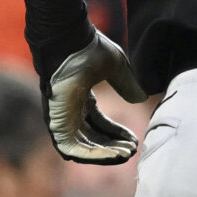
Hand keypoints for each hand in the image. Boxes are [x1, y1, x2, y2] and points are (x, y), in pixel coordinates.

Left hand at [41, 30, 146, 164]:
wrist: (70, 42)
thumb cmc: (89, 50)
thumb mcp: (117, 69)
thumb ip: (127, 85)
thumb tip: (141, 99)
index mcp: (80, 99)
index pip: (99, 124)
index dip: (117, 133)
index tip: (134, 140)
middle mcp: (69, 111)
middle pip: (91, 138)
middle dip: (113, 147)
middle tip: (132, 150)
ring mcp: (61, 118)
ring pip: (81, 147)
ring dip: (104, 154)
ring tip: (126, 154)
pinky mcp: (56, 123)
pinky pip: (71, 149)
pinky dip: (92, 155)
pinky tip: (113, 155)